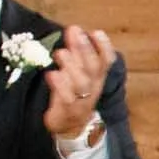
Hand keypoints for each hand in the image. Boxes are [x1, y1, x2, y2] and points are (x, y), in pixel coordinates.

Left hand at [43, 26, 116, 147]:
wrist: (72, 126)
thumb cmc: (74, 94)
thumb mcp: (80, 74)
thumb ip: (78, 56)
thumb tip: (74, 31)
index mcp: (97, 77)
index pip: (106, 60)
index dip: (104, 47)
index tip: (96, 32)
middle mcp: (92, 87)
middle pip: (93, 67)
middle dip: (85, 49)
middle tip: (74, 31)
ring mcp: (81, 99)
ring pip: (81, 82)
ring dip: (72, 66)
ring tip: (61, 52)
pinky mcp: (68, 109)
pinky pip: (66, 98)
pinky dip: (60, 86)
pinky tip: (52, 74)